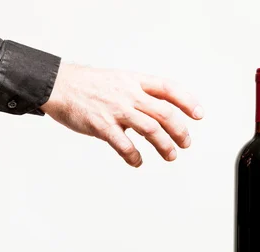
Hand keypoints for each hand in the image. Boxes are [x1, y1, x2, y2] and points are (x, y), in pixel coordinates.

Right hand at [40, 62, 203, 166]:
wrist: (59, 86)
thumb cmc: (89, 86)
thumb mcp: (119, 80)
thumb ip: (138, 93)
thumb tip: (158, 111)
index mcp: (135, 81)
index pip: (169, 88)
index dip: (187, 101)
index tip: (199, 115)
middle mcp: (129, 94)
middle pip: (165, 113)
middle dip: (180, 131)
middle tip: (186, 143)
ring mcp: (116, 110)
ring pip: (151, 130)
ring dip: (164, 146)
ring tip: (170, 155)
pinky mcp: (101, 126)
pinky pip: (124, 145)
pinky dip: (134, 156)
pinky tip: (137, 162)